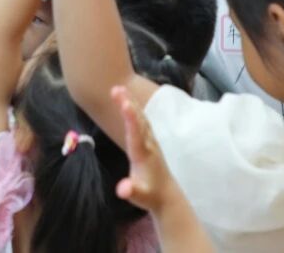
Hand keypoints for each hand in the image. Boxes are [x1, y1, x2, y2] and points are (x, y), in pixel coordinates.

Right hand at [113, 84, 182, 212]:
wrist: (166, 194)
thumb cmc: (150, 195)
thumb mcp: (139, 196)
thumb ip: (130, 190)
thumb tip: (122, 189)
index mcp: (143, 155)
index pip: (136, 134)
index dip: (131, 119)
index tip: (125, 104)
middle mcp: (148, 144)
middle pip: (139, 120)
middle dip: (128, 103)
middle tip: (116, 87)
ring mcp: (150, 141)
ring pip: (141, 118)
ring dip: (131, 102)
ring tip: (119, 88)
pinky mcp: (149, 140)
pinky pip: (142, 120)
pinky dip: (134, 109)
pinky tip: (128, 99)